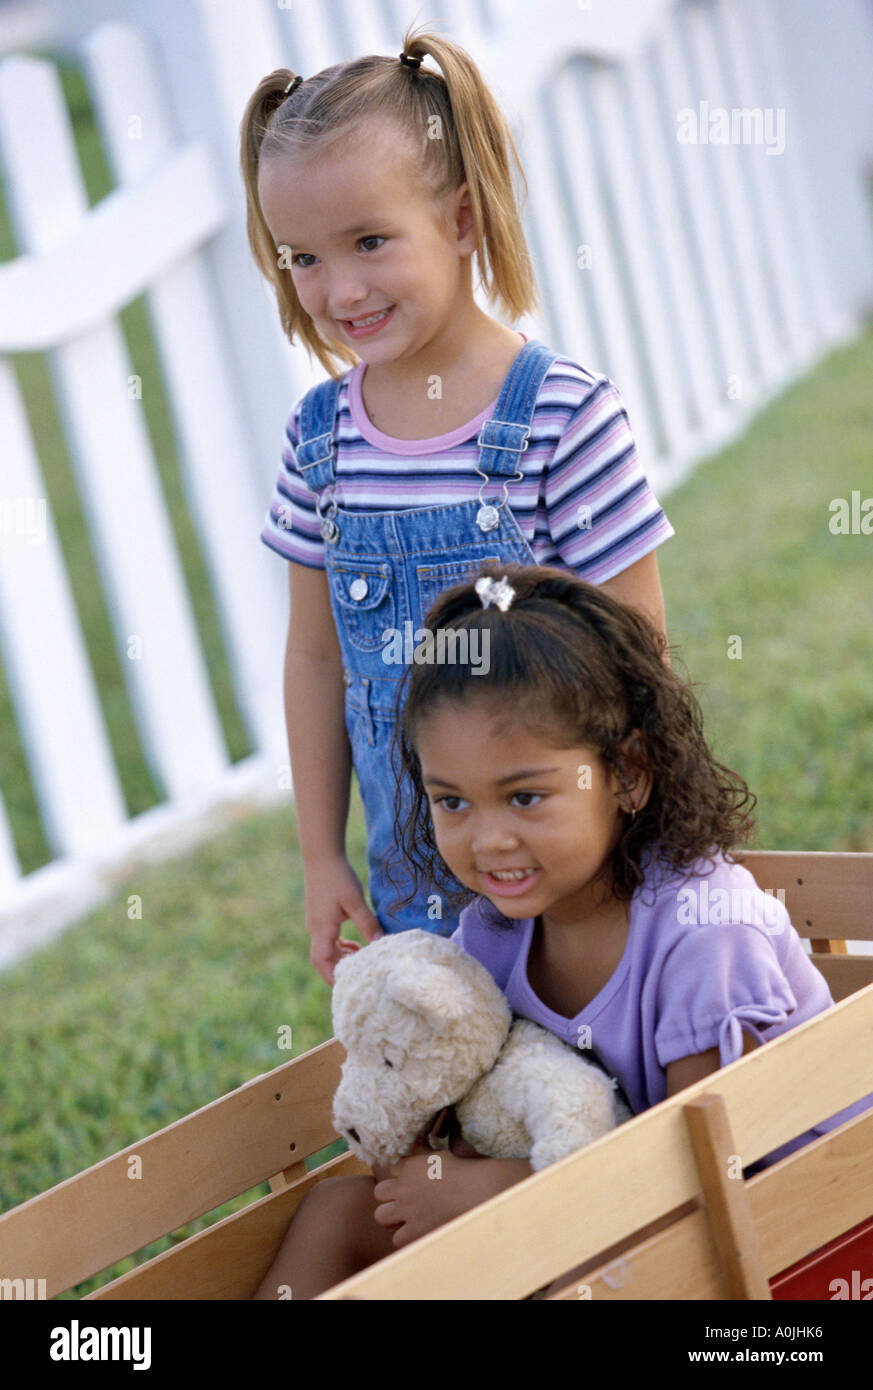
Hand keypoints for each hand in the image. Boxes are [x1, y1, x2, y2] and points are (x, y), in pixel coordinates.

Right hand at [304, 855, 382, 984]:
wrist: (322, 856)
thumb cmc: (337, 877)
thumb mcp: (355, 901)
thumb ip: (367, 923)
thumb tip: (380, 944)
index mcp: (322, 929)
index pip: (322, 961)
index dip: (333, 976)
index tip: (349, 986)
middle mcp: (315, 929)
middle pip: (324, 959)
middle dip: (341, 970)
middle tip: (362, 976)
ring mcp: (317, 922)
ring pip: (327, 949)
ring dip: (342, 957)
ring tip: (363, 960)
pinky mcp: (321, 916)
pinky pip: (328, 938)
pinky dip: (341, 946)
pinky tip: (356, 944)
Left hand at [372, 1150, 531, 1248]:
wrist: (478, 1190)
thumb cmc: (465, 1170)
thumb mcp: (441, 1155)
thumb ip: (425, 1153)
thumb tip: (419, 1141)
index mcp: (410, 1166)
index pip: (393, 1170)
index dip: (402, 1177)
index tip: (414, 1182)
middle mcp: (404, 1187)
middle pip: (379, 1192)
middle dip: (389, 1197)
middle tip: (404, 1202)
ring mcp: (408, 1209)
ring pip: (381, 1216)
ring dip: (392, 1218)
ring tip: (407, 1219)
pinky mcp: (416, 1230)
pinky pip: (397, 1239)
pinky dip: (406, 1238)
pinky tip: (418, 1232)